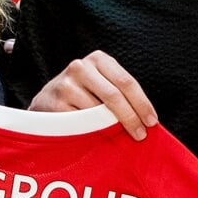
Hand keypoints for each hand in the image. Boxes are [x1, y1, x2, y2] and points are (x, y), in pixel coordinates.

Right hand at [28, 50, 157, 139]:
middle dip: (131, 118)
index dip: (142, 103)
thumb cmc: (83, 94)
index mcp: (98, 59)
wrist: (45, 101)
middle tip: (141, 135)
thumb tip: (147, 119)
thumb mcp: (101, 84)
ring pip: (97, 112)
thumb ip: (120, 94)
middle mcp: (80, 67)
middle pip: (114, 95)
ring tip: (117, 137)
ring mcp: (66, 84)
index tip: (152, 122)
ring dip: (111, 128)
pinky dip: (92, 132)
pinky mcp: (55, 103)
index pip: (127, 82)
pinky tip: (96, 136)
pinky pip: (81, 123)